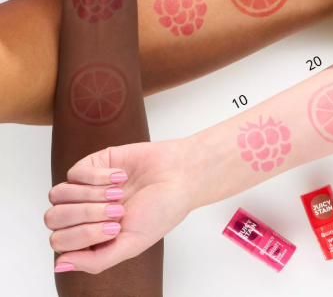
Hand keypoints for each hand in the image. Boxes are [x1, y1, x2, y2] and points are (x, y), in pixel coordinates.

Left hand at [46, 141, 191, 273]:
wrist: (180, 174)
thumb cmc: (162, 209)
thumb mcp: (132, 244)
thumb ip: (96, 260)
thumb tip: (59, 265)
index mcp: (91, 236)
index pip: (60, 241)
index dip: (83, 235)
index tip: (115, 227)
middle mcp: (85, 212)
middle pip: (54, 218)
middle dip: (87, 214)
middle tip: (118, 209)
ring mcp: (87, 187)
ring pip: (59, 194)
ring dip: (91, 195)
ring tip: (120, 193)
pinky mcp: (94, 164)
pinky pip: (75, 173)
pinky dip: (98, 176)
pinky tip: (120, 177)